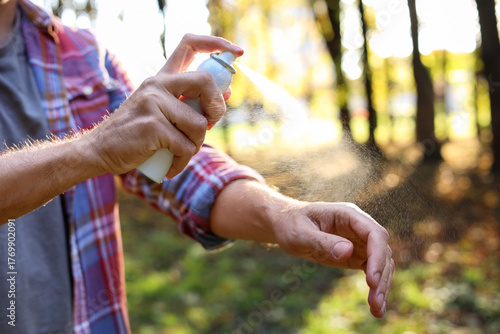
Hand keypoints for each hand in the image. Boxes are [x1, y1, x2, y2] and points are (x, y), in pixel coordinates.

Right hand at [82, 34, 243, 177]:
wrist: (99, 150)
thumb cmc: (136, 134)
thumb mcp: (162, 112)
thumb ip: (190, 103)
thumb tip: (227, 92)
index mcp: (162, 78)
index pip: (190, 44)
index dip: (217, 43)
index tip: (237, 52)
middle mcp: (157, 84)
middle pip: (205, 81)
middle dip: (217, 109)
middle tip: (210, 125)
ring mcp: (153, 103)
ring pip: (199, 124)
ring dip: (196, 145)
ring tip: (180, 153)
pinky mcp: (152, 126)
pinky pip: (185, 146)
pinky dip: (182, 162)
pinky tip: (171, 167)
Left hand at [211, 180, 393, 317]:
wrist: (285, 225)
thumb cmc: (291, 224)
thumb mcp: (300, 233)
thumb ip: (322, 241)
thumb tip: (347, 252)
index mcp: (348, 214)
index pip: (374, 233)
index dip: (377, 256)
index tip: (372, 280)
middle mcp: (358, 227)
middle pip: (382, 250)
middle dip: (382, 276)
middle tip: (375, 302)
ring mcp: (359, 241)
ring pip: (381, 263)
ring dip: (382, 286)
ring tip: (377, 310)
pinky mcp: (356, 255)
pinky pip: (372, 270)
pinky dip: (376, 287)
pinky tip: (375, 306)